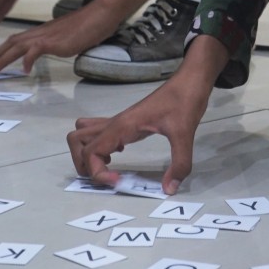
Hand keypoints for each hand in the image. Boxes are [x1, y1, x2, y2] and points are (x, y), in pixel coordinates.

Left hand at [0, 0, 155, 74]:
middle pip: (13, 41)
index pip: (19, 38)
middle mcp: (42, 32)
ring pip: (19, 45)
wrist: (100, 15)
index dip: (6, 48)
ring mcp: (47, 36)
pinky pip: (35, 51)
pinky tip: (26, 70)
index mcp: (44, 31)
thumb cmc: (89, 25)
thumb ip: (60, 42)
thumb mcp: (69, 36)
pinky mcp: (54, 42)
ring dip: (5, 58)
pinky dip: (28, 60)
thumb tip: (57, 48)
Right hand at [66, 36, 228, 193]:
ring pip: (84, 133)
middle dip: (84, 164)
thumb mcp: (185, 133)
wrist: (191, 79)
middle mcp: (116, 122)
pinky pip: (100, 131)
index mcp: (123, 126)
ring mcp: (120, 119)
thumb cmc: (185, 100)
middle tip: (108, 177)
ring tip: (109, 166)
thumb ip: (179, 163)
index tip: (119, 181)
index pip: (90, 151)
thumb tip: (169, 189)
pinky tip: (118, 153)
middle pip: (77, 140)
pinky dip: (100, 145)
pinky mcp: (128, 119)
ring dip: (87, 152)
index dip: (97, 172)